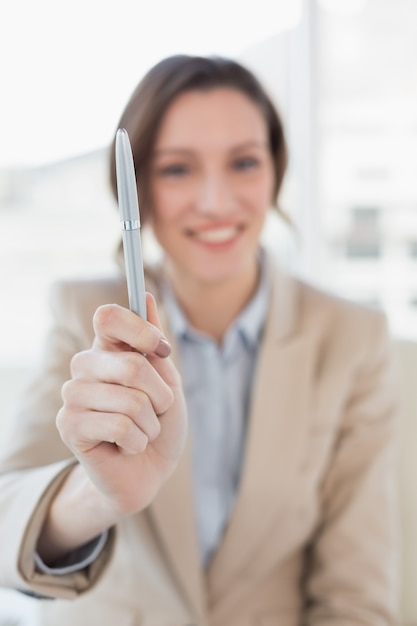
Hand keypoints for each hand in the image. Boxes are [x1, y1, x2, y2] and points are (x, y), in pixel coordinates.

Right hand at [56, 293, 186, 518]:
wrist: (150, 472)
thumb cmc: (159, 423)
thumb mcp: (167, 380)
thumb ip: (154, 342)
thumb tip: (145, 297)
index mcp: (107, 350)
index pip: (108, 317)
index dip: (139, 330)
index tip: (162, 349)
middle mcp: (85, 367)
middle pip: (130, 364)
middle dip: (160, 394)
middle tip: (157, 409)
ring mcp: (73, 396)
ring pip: (130, 400)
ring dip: (150, 422)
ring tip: (142, 430)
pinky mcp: (69, 426)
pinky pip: (119, 426)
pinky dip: (138, 440)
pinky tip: (129, 446)